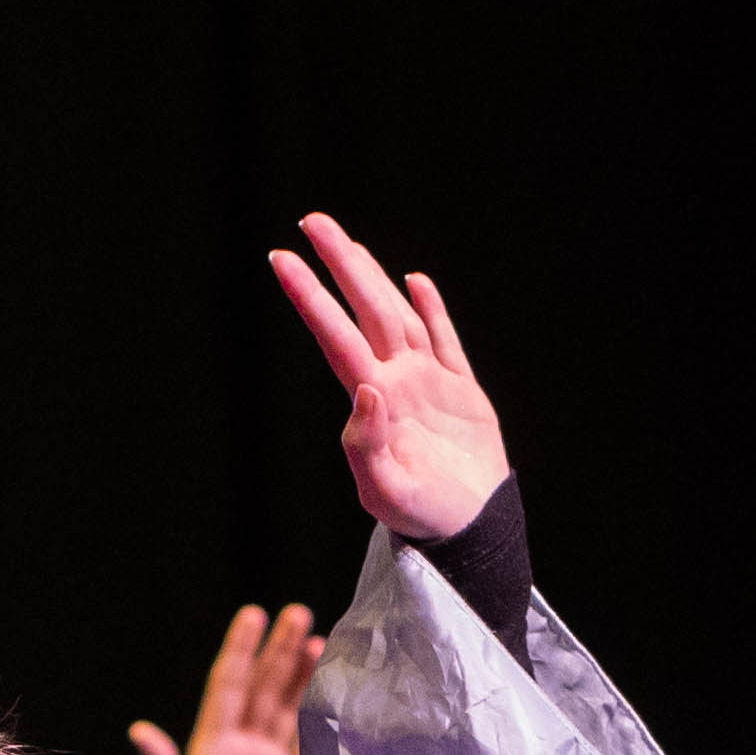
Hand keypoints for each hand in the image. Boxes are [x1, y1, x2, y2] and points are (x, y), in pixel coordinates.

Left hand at [128, 605, 317, 754]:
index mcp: (212, 751)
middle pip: (262, 691)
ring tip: (323, 645)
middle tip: (299, 614)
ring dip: (305, 681)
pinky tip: (342, 699)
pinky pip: (315, 751)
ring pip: (289, 714)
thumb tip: (140, 733)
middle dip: (279, 653)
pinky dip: (327, 724)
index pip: (227, 688)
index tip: (254, 615)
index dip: (240, 650)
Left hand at [267, 216, 510, 542]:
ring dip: (374, 280)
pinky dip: (433, 311)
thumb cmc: (423, 519)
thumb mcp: (386, 491)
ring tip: (351, 247)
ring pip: (399, 317)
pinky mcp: (463, 394)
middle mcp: (397, 383)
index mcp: (376, 401)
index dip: (312, 297)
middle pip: (365, 311)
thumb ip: (367, 444)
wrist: (471, 534)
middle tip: (312, 220)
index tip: (283, 260)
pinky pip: (446, 343)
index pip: (336, 337)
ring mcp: (429, 385)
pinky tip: (416, 282)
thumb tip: (367, 387)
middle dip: (340, 265)